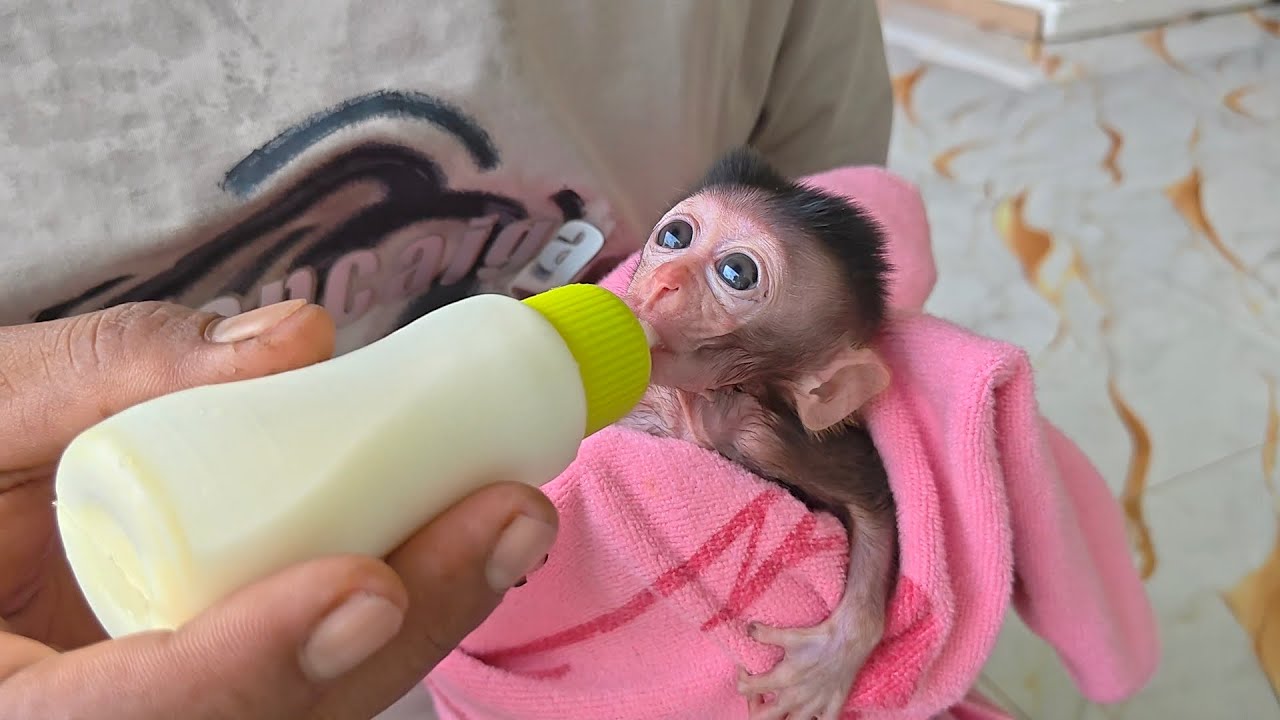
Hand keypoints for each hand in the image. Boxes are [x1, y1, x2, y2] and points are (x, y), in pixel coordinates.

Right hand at [0, 300, 557, 718]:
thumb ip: (112, 370)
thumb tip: (298, 340)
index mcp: (5, 697)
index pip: (127, 717)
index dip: (252, 665)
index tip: (366, 585)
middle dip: (399, 633)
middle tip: (503, 521)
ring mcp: (172, 706)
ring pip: (310, 710)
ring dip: (422, 619)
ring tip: (504, 518)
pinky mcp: (228, 678)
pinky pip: (316, 672)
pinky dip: (397, 606)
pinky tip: (457, 532)